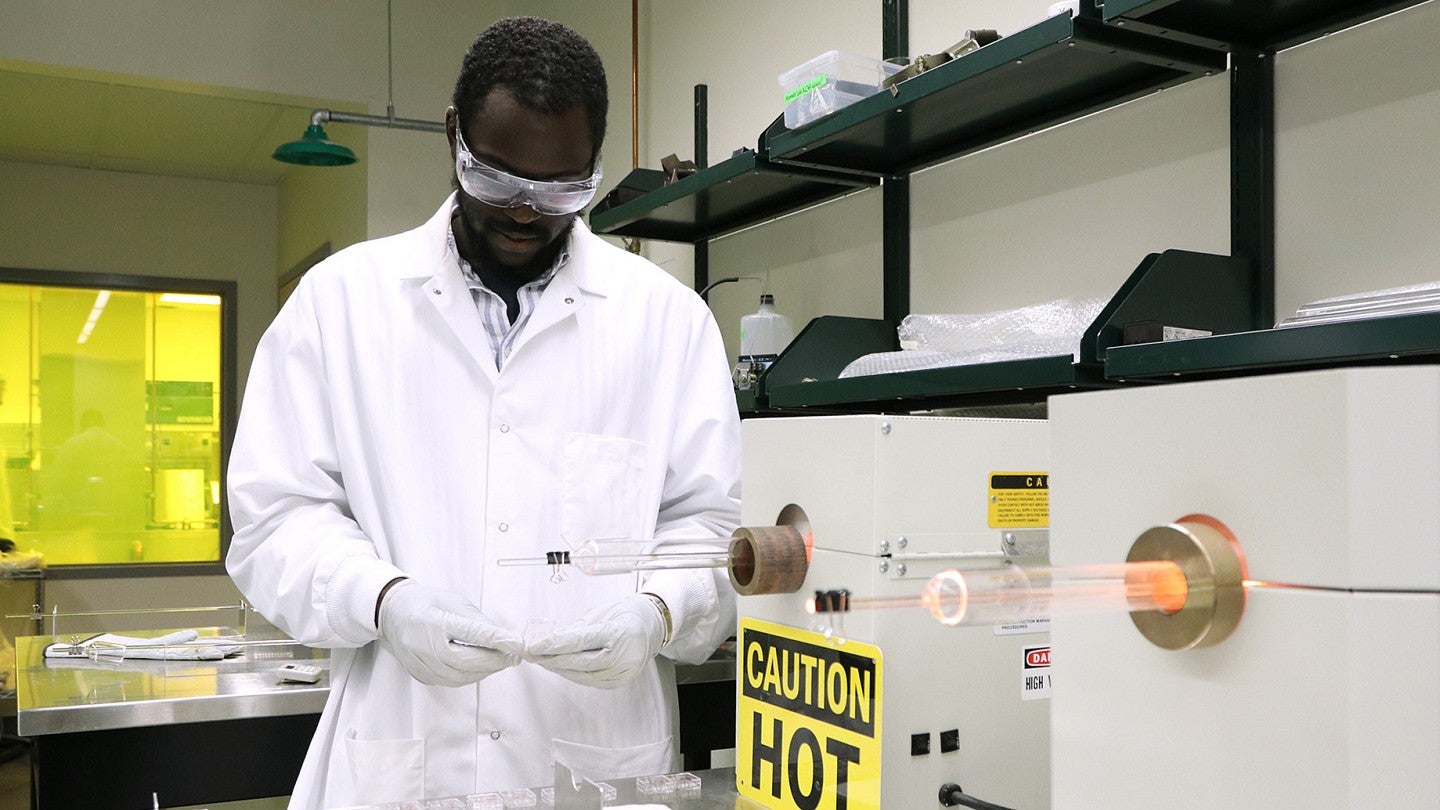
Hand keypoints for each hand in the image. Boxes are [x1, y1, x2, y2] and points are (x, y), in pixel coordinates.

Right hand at [377, 579, 522, 686]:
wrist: (392, 614)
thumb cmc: (426, 603)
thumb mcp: (453, 601)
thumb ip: (477, 620)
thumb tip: (504, 637)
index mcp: (433, 621)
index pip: (471, 633)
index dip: (497, 640)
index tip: (517, 644)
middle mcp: (423, 645)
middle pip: (466, 661)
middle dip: (494, 661)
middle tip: (513, 656)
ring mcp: (419, 663)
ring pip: (460, 676)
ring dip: (485, 670)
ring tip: (500, 660)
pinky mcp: (421, 675)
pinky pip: (451, 681)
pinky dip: (470, 676)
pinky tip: (481, 667)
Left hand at [524, 594, 665, 688]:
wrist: (652, 625)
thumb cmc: (626, 614)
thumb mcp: (601, 613)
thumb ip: (576, 629)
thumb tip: (549, 641)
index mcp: (621, 631)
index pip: (581, 640)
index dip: (555, 645)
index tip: (534, 646)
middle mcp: (625, 654)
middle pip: (580, 662)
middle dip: (552, 658)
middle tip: (532, 654)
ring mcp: (624, 671)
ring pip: (583, 675)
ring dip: (559, 668)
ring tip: (542, 660)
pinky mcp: (620, 682)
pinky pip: (590, 681)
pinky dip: (573, 674)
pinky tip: (561, 667)